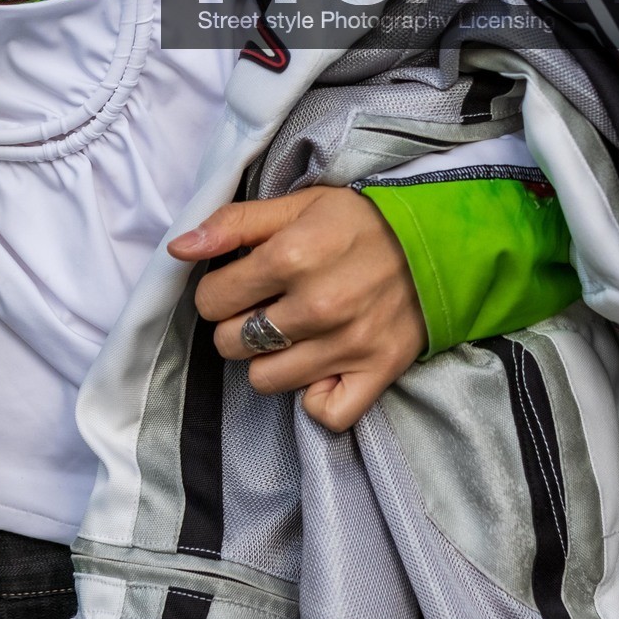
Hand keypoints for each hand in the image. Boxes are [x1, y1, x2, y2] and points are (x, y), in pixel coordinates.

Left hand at [169, 185, 425, 432]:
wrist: (440, 240)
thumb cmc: (360, 220)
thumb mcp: (297, 205)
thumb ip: (234, 224)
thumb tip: (178, 250)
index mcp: (291, 257)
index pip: (211, 300)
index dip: (219, 291)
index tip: (242, 284)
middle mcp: (316, 306)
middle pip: (231, 344)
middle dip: (238, 325)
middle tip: (266, 307)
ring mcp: (347, 344)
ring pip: (265, 381)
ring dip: (270, 360)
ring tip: (292, 335)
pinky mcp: (376, 372)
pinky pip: (325, 413)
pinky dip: (318, 397)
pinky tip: (321, 368)